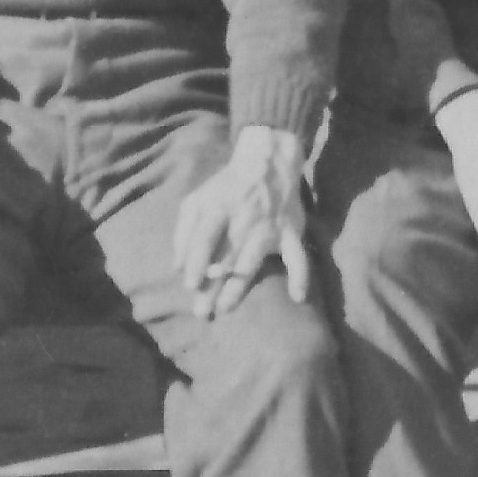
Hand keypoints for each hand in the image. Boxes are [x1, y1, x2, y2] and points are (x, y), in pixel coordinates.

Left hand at [170, 126, 313, 319]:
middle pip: (225, 258)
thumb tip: (176, 267)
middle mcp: (244, 221)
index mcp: (219, 209)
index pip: (206, 236)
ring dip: (239, 287)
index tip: (189, 284)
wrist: (268, 163)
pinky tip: (297, 297)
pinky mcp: (290, 234)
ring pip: (253, 262)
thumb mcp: (198, 199)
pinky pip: (298, 256)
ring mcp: (269, 229)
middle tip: (201, 312)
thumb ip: (184, 231)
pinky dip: (301, 275)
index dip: (196, 260)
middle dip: (213, 286)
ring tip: (225, 309)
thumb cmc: (226, 188)